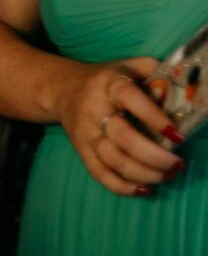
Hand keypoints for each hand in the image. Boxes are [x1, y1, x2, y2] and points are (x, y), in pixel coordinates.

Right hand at [53, 58, 185, 195]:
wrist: (63, 89)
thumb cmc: (107, 80)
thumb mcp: (130, 67)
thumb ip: (157, 72)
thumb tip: (192, 85)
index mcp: (109, 84)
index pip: (130, 98)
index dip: (153, 117)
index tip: (177, 135)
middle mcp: (95, 109)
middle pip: (123, 138)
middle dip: (154, 156)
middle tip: (178, 163)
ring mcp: (86, 133)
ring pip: (114, 160)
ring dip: (145, 173)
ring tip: (168, 175)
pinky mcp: (81, 150)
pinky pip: (100, 174)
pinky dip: (122, 186)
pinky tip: (145, 188)